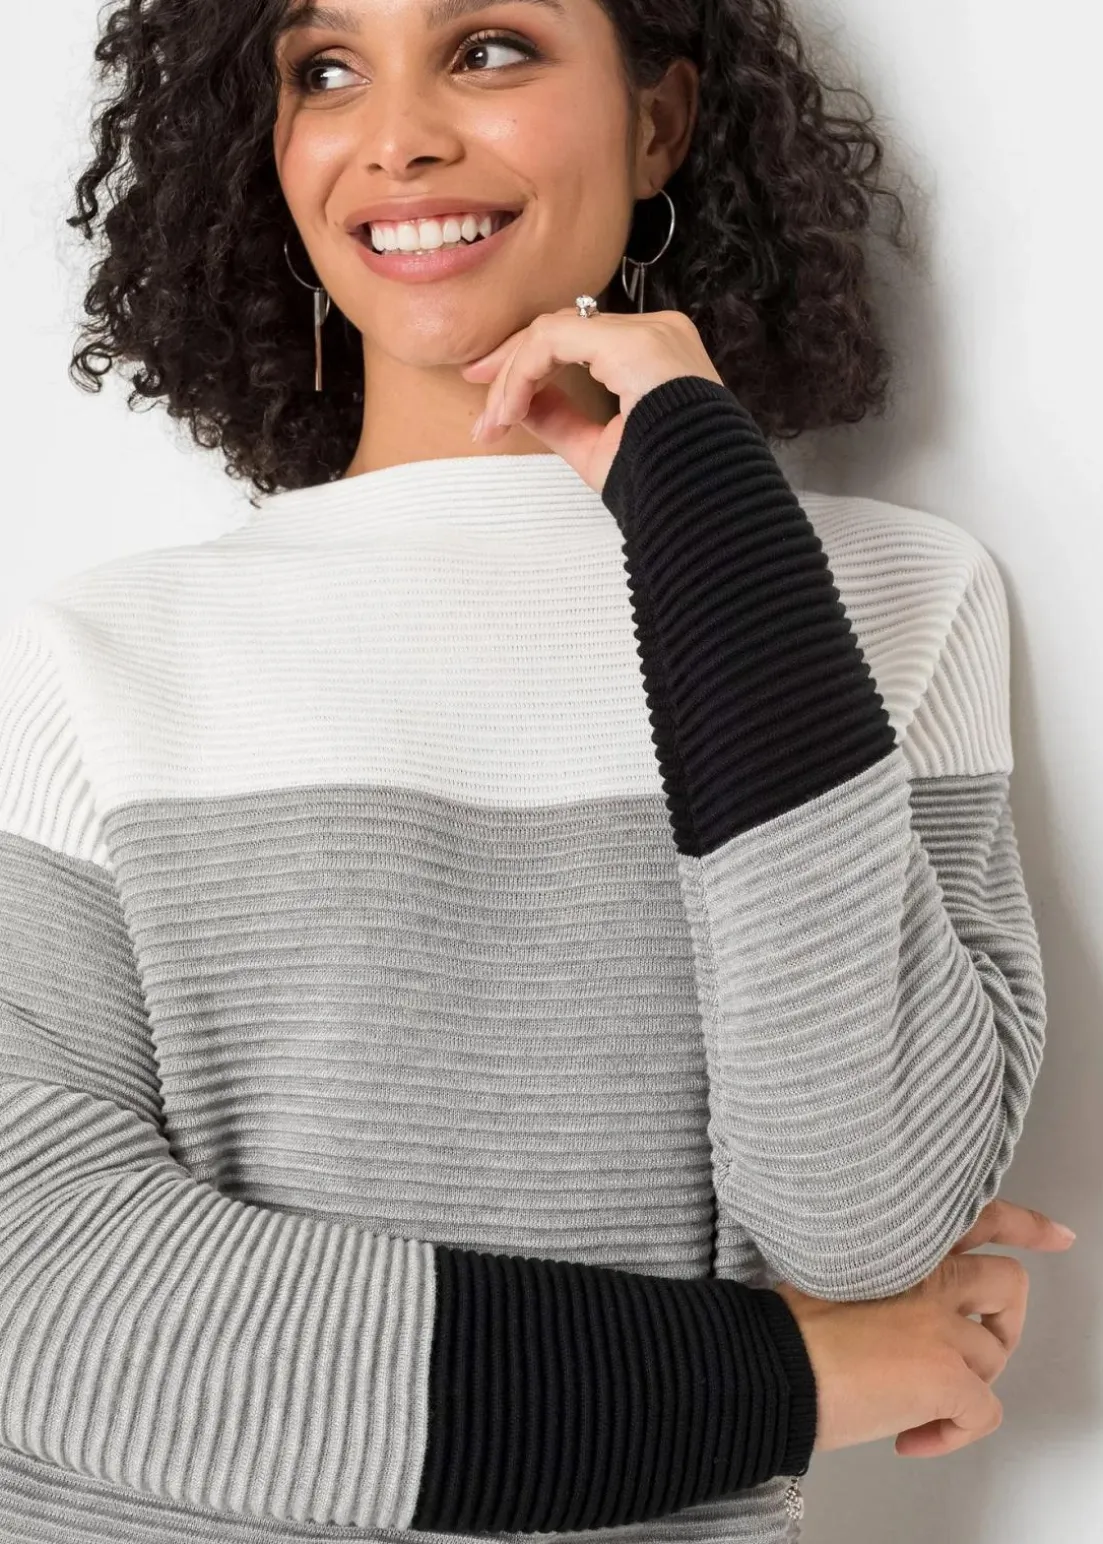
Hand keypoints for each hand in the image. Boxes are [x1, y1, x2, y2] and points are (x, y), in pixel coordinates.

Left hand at [459, 306, 722, 494]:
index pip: (579, 342)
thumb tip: (517, 404)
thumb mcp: (598, 449)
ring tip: (493, 421)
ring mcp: (647, 331)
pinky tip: (510, 408)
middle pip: (563, 329)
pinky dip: (522, 373)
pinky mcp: (631, 341)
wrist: (701, 502)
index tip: (495, 409)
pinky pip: (554, 340)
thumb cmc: (664, 485)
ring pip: (552, 331)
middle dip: (511, 363)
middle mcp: (656, 331)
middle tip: (479, 400)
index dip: (528, 368)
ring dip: (512, 376)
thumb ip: (560, 419)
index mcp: (656, 355)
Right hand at [775, 1200, 1073, 1459]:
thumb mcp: (830, 1269)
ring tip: (920, 1401)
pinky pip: (982, 1414)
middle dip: (1003, 1323)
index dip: (1025, 1226)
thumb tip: (890, 1312)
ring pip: (993, 1356)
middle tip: (978, 1350)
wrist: (769, 1365)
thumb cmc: (782, 1325)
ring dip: (965, 1386)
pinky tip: (912, 1437)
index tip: (1054, 1237)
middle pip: (1009, 1285)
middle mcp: (931, 1275)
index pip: (979, 1218)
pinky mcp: (948, 1376)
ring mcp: (944, 1325)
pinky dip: (953, 1434)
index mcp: (904, 1245)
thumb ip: (875, 1273)